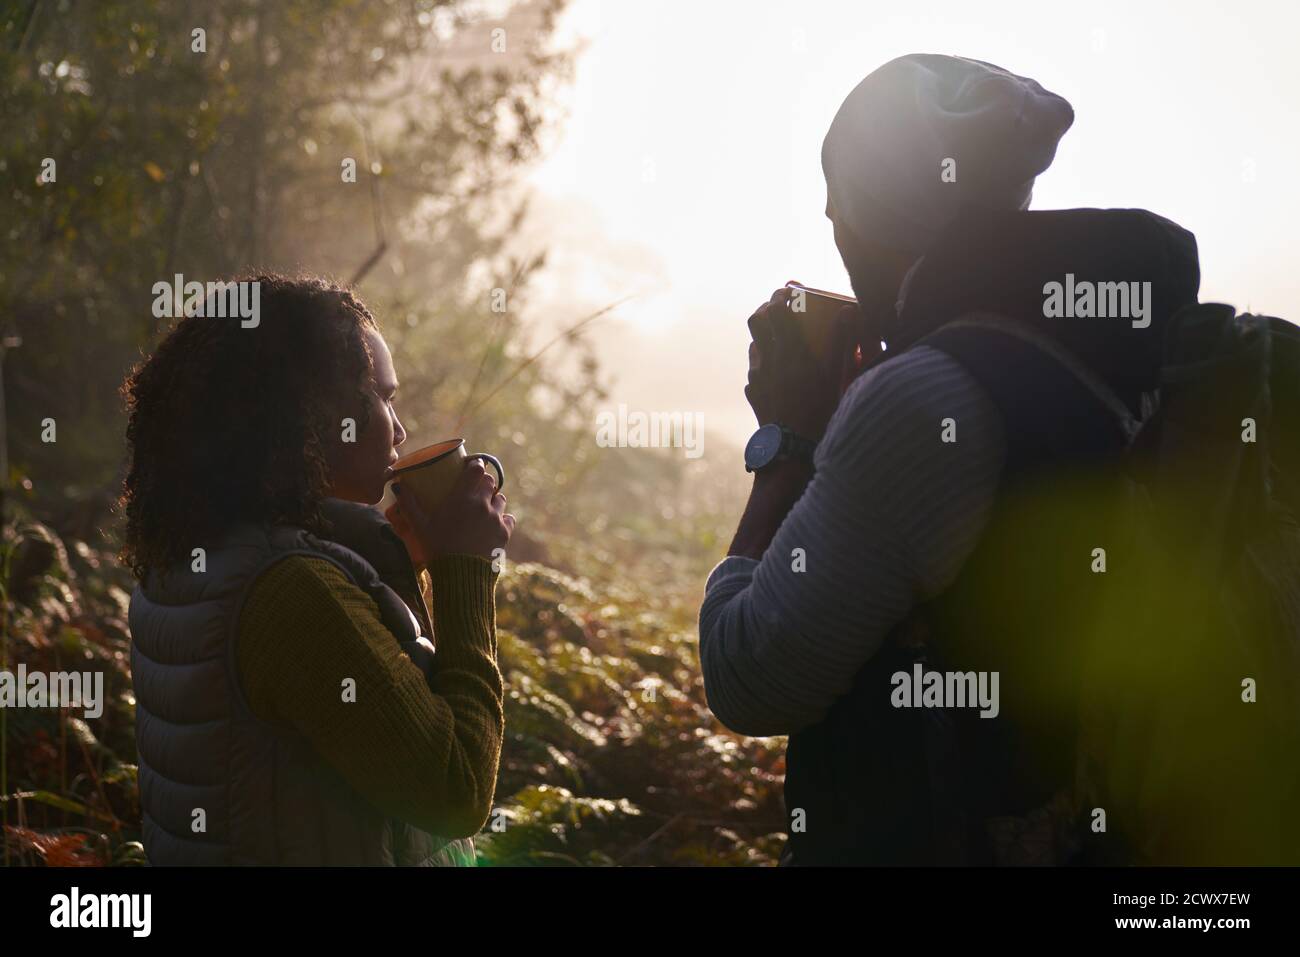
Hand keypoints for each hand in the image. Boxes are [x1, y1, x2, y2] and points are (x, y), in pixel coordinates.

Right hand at [389, 459, 514, 563]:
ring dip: (494, 500)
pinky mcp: (505, 533)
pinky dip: (503, 519)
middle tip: (476, 489)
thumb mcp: (420, 526)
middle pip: (490, 482)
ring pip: (501, 499)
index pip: (476, 470)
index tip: (472, 466)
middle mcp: (482, 504)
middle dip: (484, 482)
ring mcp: (496, 518)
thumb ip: (409, 504)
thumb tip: (397, 485)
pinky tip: (494, 524)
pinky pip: (509, 518)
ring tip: (485, 508)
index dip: (476, 465)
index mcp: (463, 498)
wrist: (461, 576)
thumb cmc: (437, 548)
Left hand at [744, 288, 862, 439]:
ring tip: (783, 344)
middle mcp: (768, 359)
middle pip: (756, 320)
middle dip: (767, 310)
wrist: (793, 449)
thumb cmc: (820, 412)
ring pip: (755, 346)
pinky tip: (779, 376)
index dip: (780, 295)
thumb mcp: (837, 376)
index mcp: (790, 350)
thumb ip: (842, 341)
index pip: (776, 309)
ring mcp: (757, 377)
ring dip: (766, 339)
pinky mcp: (753, 393)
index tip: (789, 292)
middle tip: (780, 310)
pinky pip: (756, 372)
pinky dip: (765, 366)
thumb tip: (848, 311)